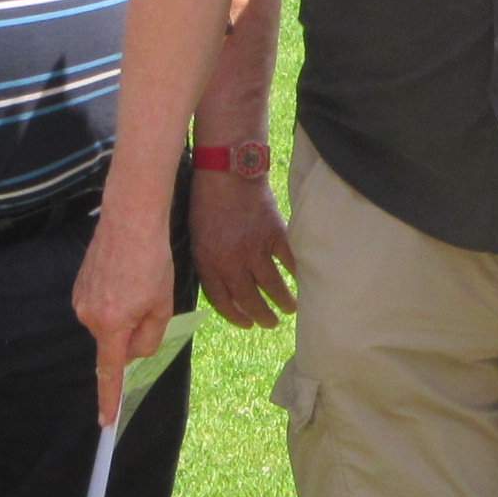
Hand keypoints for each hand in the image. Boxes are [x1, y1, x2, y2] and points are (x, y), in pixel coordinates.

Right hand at [72, 198, 176, 426]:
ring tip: (137, 282)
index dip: (108, 398)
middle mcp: (88, 316)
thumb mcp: (162, 305)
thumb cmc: (151, 261)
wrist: (130, 220)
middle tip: (149, 299)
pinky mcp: (78, 287)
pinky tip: (125, 278)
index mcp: (111, 325)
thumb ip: (149, 337)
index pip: (109, 371)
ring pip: (108, 324)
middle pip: (114, 343)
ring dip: (124, 314)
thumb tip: (133, 352)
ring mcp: (80, 301)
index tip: (105, 420)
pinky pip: (100, 307)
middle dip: (132, 332)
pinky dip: (115, 301)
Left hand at [189, 170, 296, 325]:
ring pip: (273, 286)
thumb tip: (226, 290)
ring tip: (290, 310)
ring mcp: (256, 249)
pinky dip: (296, 274)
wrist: (228, 172)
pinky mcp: (276, 235)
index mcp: (208, 263)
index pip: (223, 302)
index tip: (247, 324)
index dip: (236, 317)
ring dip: (283, 302)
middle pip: (250, 300)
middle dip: (262, 316)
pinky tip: (300, 282)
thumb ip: (209, 265)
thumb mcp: (197, 238)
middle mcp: (232, 261)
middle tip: (270, 324)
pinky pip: (289, 262)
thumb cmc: (206, 203)